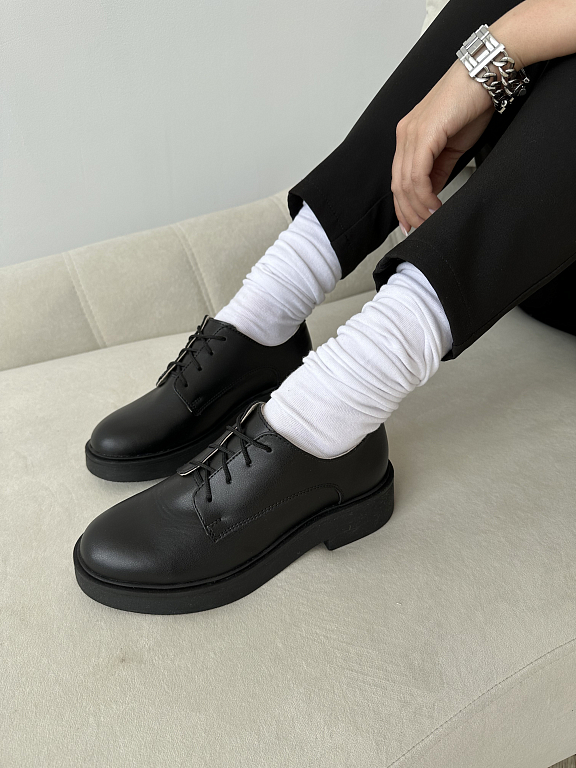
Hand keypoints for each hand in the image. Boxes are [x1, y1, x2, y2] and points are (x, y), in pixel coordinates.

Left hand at [391, 59, 494, 233]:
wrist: (486, 72)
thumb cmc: (472, 101)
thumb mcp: (451, 144)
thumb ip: (438, 168)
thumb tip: (432, 192)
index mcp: (409, 135)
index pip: (398, 179)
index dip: (403, 206)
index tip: (411, 224)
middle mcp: (405, 134)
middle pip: (397, 185)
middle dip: (408, 212)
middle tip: (420, 229)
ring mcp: (411, 133)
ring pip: (405, 183)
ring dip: (417, 208)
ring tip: (429, 221)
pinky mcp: (423, 133)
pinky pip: (417, 174)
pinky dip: (424, 195)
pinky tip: (434, 206)